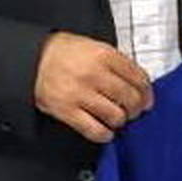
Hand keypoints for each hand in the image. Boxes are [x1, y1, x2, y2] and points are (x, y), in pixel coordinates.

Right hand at [33, 32, 153, 143]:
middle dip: (137, 108)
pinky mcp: (67, 111)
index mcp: (104, 55)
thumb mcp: (95, 46)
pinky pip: (94, 130)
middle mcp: (94, 74)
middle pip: (130, 98)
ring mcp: (80, 93)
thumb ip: (117, 62)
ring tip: (118, 118)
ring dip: (121, 120)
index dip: (146, 91)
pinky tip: (106, 131)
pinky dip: (104, 134)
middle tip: (135, 110)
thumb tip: (138, 82)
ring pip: (115, 116)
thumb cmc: (64, 52)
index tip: (147, 98)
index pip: (138, 77)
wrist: (33, 59)